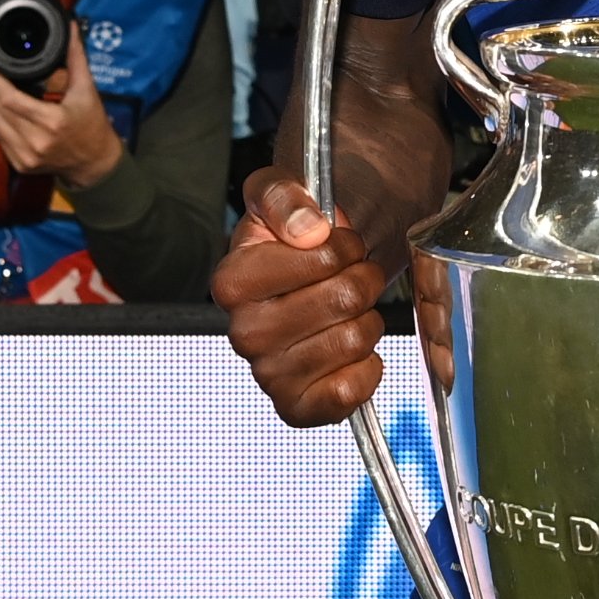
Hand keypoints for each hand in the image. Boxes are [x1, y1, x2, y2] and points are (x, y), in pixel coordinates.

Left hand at [0, 27, 122, 187]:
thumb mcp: (87, 89)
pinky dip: (2, 126)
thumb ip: (76, 57)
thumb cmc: (92, 124)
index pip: (10, 99)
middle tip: (2, 81)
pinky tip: (12, 117)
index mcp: (52, 121)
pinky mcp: (21, 166)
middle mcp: (36, 141)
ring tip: (6, 97)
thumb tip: (71, 27)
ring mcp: (27, 157)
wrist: (95, 163)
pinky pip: (1, 140)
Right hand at [215, 169, 391, 426]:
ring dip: (366, 321)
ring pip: (355, 341)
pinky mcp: (296, 407)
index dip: (346, 245)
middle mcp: (243, 334)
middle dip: (363, 281)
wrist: (311, 274)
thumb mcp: (280, 191)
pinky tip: (349, 351)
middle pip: (345, 299)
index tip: (336, 244)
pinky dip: (366, 369)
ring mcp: (268, 375)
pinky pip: (350, 393)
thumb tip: (307, 229)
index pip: (324, 257)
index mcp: (232, 282)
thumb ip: (286, 196)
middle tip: (348, 277)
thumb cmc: (294, 237)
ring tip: (345, 311)